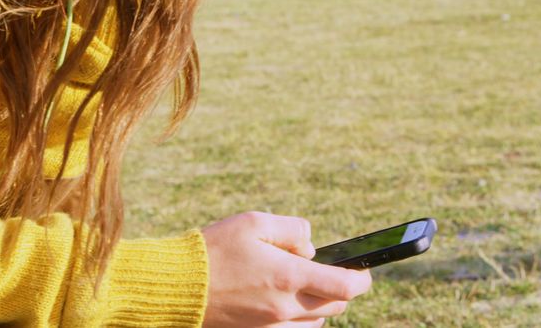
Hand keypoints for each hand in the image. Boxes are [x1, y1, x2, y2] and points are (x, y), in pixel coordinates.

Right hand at [201, 212, 371, 326]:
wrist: (177, 286)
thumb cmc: (213, 249)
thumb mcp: (253, 222)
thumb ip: (292, 229)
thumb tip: (311, 247)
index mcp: (289, 276)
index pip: (346, 285)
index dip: (362, 277)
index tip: (363, 271)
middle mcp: (285, 307)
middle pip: (336, 305)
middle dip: (337, 288)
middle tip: (323, 271)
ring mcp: (272, 326)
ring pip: (316, 322)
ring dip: (317, 305)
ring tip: (295, 284)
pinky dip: (298, 320)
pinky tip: (281, 302)